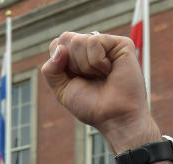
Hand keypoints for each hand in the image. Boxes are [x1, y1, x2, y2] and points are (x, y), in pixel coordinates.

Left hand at [41, 32, 158, 152]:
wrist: (113, 116)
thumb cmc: (91, 105)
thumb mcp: (62, 89)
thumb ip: (51, 70)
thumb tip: (60, 48)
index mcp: (77, 57)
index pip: (57, 44)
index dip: (59, 63)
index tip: (73, 79)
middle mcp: (91, 48)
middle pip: (66, 39)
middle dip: (71, 64)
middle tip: (89, 78)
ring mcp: (107, 44)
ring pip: (79, 40)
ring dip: (85, 66)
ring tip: (101, 76)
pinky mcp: (121, 43)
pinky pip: (95, 41)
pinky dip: (97, 61)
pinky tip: (109, 70)